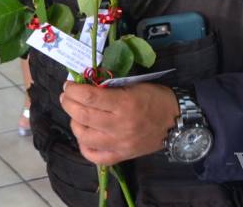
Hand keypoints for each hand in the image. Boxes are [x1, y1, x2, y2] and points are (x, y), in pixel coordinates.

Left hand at [60, 82, 178, 165]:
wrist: (176, 122)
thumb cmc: (155, 98)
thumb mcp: (133, 85)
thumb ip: (109, 87)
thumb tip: (84, 86)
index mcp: (124, 104)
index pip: (89, 97)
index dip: (73, 90)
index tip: (68, 85)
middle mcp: (120, 125)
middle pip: (82, 115)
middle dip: (68, 103)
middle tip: (66, 96)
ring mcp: (119, 144)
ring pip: (84, 136)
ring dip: (74, 122)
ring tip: (75, 114)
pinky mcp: (121, 156)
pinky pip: (94, 156)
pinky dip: (84, 145)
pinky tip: (84, 135)